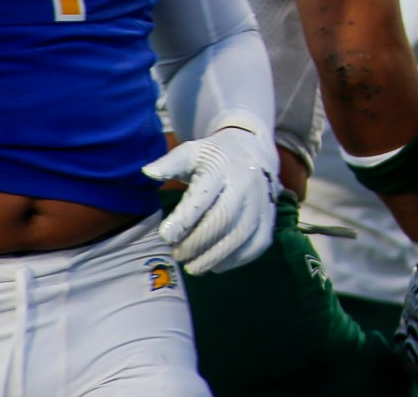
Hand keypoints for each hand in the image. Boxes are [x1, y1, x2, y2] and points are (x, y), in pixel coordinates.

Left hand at [145, 124, 277, 273]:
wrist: (252, 151)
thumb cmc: (213, 158)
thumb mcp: (191, 153)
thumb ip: (170, 164)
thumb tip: (148, 172)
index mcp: (221, 168)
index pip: (203, 196)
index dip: (184, 219)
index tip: (166, 236)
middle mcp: (245, 184)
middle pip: (223, 219)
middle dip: (196, 243)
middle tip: (177, 254)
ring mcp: (261, 202)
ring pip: (241, 235)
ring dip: (214, 256)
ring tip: (193, 266)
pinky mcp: (269, 217)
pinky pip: (257, 244)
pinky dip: (236, 259)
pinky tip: (217, 264)